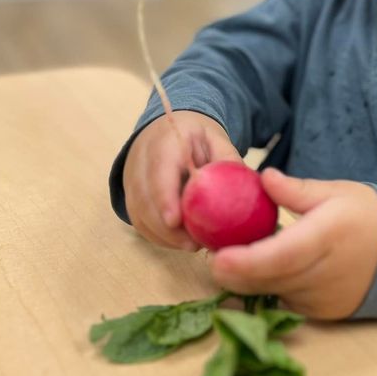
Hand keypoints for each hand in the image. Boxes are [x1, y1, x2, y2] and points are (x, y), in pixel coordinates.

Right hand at [123, 110, 242, 249]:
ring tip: (191, 246)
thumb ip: (227, 161)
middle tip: (194, 244)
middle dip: (167, 228)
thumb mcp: (216, 139)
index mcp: (165, 141)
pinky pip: (139, 221)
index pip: (159, 170)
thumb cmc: (195, 137)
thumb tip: (245, 191)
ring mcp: (131, 179)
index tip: (175, 221)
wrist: (167, 130)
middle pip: (146, 198)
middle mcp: (141, 160)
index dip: (164, 197)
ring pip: (139, 213)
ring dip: (163, 236)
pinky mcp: (131, 196)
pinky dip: (158, 236)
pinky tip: (179, 242)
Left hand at [209, 169, 376, 318]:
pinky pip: (286, 303)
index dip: (246, 261)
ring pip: (275, 295)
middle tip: (211, 258)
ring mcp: (324, 299)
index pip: (281, 255)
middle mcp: (325, 273)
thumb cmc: (367, 216)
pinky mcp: (323, 313)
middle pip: (271, 281)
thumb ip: (296, 190)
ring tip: (230, 261)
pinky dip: (270, 290)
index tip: (217, 257)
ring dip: (249, 282)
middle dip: (235, 275)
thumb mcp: (335, 193)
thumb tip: (263, 178)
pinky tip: (259, 273)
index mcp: (327, 237)